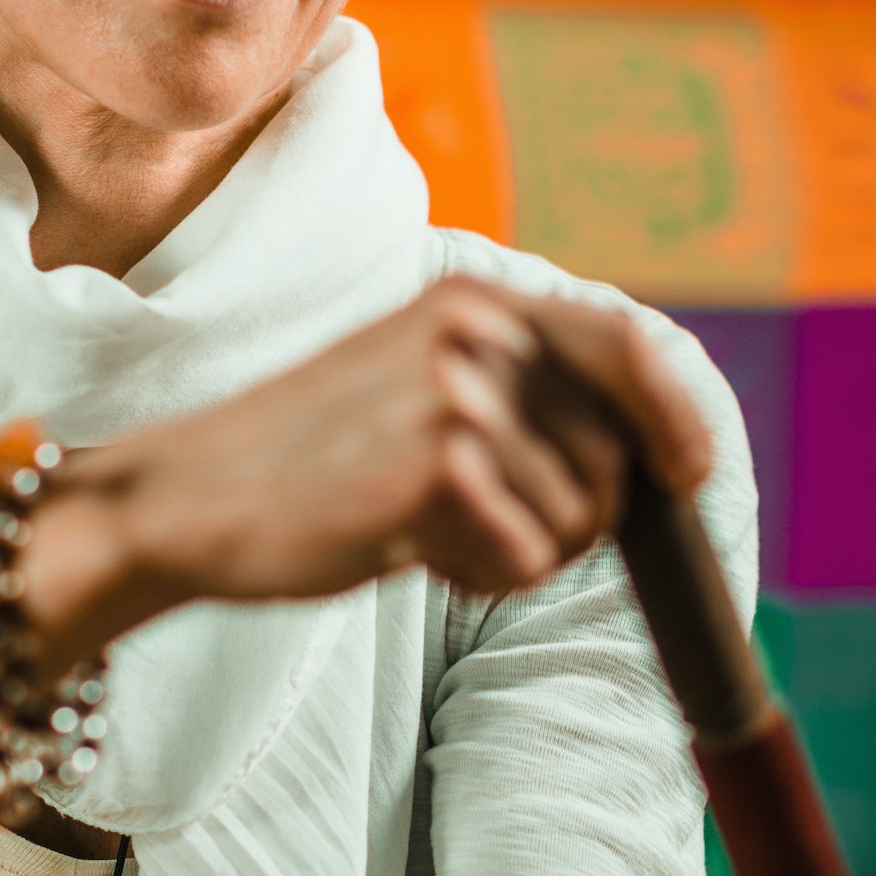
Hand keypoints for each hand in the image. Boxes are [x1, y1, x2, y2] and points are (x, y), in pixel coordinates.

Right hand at [47, 275, 713, 622]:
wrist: (188, 498)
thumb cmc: (304, 458)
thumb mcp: (412, 381)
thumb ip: (510, 385)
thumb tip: (641, 441)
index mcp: (471, 298)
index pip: (626, 344)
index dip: (676, 417)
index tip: (687, 473)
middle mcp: (474, 333)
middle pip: (615, 454)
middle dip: (577, 517)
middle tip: (486, 530)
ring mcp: (456, 397)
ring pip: (576, 518)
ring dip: (518, 550)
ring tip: (426, 530)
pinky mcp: (436, 470)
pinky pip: (526, 559)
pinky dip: (479, 577)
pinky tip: (409, 550)